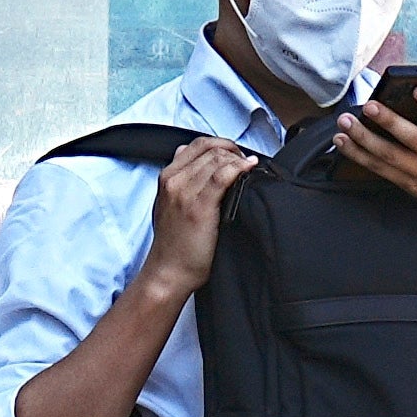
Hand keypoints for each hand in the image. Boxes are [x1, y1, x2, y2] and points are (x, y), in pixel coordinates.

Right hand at [136, 137, 256, 298]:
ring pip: (217, 159)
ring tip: (249, 168)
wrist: (169, 272)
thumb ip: (180, 180)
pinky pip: (222, 176)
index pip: (197, 145)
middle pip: (210, 149)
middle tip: (246, 162)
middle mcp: (174, 181)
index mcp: (167, 178)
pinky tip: (249, 169)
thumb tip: (195, 160)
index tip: (235, 155)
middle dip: (233, 151)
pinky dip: (239, 168)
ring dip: (238, 159)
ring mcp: (185, 192)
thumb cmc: (173, 243)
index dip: (222, 145)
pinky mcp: (200, 206)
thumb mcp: (169, 204)